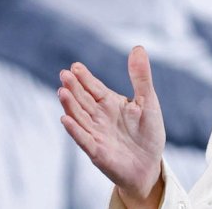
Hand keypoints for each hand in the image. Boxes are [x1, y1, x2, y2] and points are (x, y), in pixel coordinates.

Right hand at [59, 46, 165, 207]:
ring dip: (70, 105)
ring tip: (62, 91)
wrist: (150, 165)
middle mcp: (99, 117)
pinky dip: (74, 130)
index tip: (75, 66)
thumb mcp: (148, 101)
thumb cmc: (148, 132)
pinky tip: (65, 119)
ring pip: (79, 117)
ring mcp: (96, 133)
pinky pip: (83, 139)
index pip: (94, 87)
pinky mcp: (97, 152)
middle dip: (73, 87)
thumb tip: (137, 47)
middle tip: (64, 74)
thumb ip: (140, 77)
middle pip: (83, 100)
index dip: (84, 77)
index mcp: (110, 103)